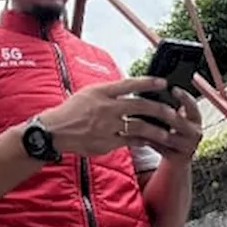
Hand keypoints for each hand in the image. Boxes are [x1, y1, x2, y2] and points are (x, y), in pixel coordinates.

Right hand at [39, 76, 178, 156]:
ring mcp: (107, 126)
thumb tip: (129, 88)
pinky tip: (149, 141)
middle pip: (139, 106)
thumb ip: (109, 92)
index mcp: (101, 92)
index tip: (163, 83)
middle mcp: (106, 108)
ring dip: (155, 130)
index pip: (129, 84)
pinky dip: (141, 141)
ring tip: (167, 132)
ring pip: (138, 127)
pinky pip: (129, 142)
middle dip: (159, 109)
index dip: (148, 83)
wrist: (55, 131)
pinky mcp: (107, 142)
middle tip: (172, 111)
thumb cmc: (71, 110)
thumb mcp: (88, 93)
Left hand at [127, 86, 202, 164]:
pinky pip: (159, 147)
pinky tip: (133, 134)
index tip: (173, 89)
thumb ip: (167, 105)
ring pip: (166, 135)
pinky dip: (145, 140)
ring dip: (149, 127)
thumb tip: (150, 84)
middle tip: (146, 104)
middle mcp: (194, 132)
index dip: (184, 97)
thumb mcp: (175, 118)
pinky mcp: (177, 158)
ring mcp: (187, 146)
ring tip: (133, 118)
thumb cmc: (173, 132)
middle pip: (178, 121)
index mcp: (195, 119)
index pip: (192, 105)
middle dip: (161, 112)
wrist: (177, 159)